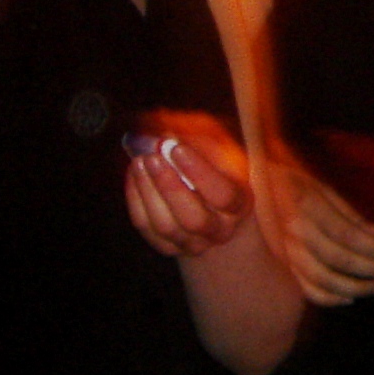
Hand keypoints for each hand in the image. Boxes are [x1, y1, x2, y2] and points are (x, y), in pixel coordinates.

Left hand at [124, 110, 254, 257]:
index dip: (199, 172)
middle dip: (169, 186)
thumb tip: (165, 128)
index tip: (177, 147)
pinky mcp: (168, 246)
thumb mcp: (218, 149)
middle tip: (152, 157)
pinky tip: (134, 175)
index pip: (223, 195)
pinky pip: (146, 228)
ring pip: (166, 226)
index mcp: (239, 204)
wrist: (215, 208)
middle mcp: (219, 229)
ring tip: (138, 162)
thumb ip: (198, 136)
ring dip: (148, 192)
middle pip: (194, 219)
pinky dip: (135, 200)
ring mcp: (193, 242)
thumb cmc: (217, 169)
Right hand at [280, 162, 373, 304]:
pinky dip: (329, 299)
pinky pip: (304, 289)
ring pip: (324, 280)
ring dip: (356, 287)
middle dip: (372, 267)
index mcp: (306, 207)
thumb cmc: (285, 183)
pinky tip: (350, 298)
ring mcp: (283, 252)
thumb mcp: (317, 187)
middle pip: (340, 259)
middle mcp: (294, 233)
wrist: (239, 190)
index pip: (349, 236)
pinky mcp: (279, 266)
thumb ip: (348, 213)